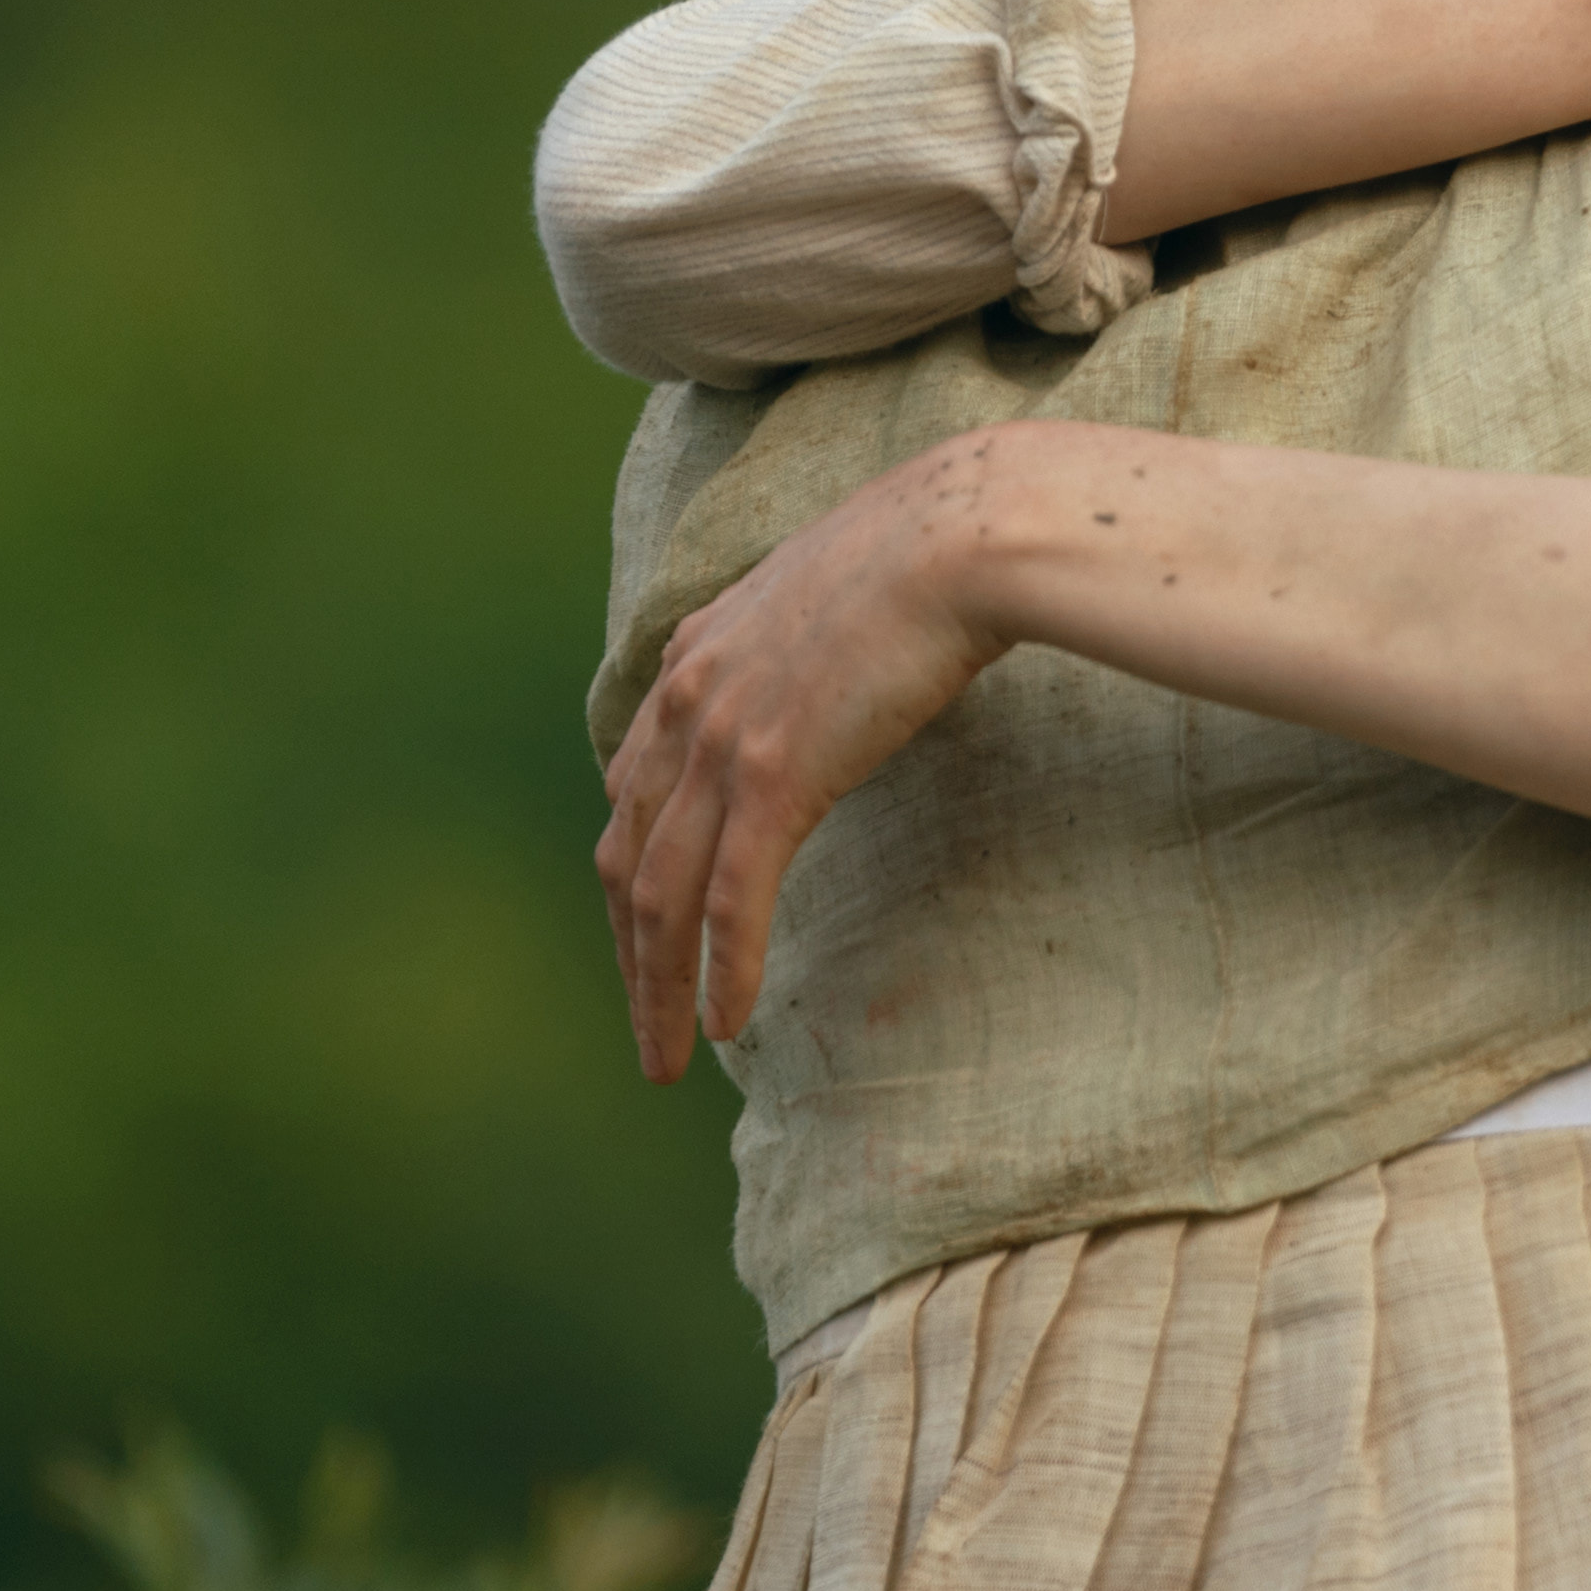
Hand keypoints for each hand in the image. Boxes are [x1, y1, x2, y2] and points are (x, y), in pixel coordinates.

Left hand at [594, 434, 1031, 1079]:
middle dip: (628, 957)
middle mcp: (685, 703)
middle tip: (648, 1030)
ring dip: (658, 989)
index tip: (647, 938)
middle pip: (627, 860)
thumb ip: (802, 654)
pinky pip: (732, 899)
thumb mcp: (830, 604)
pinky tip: (729, 1023)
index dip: (633, 878)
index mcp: (691, 660)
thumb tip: (835, 684)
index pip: (632, 795)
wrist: (963, 532)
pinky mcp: (775, 775)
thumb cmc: (929, 557)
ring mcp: (722, 740)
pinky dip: (723, 969)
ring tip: (668, 1058)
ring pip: (662, 897)